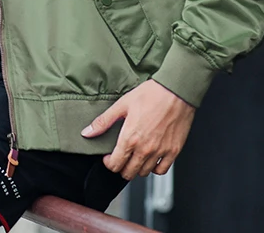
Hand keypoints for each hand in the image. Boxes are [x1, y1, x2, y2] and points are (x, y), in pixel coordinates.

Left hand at [81, 80, 195, 179]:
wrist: (175, 90)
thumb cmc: (150, 94)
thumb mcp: (122, 104)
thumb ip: (103, 121)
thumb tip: (87, 132)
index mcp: (130, 138)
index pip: (115, 164)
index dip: (109, 163)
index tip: (109, 157)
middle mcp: (145, 149)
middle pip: (128, 173)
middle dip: (121, 167)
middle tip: (121, 157)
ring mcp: (160, 151)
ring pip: (144, 173)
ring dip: (137, 168)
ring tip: (134, 156)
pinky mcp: (173, 151)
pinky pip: (162, 170)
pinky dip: (155, 168)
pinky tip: (151, 158)